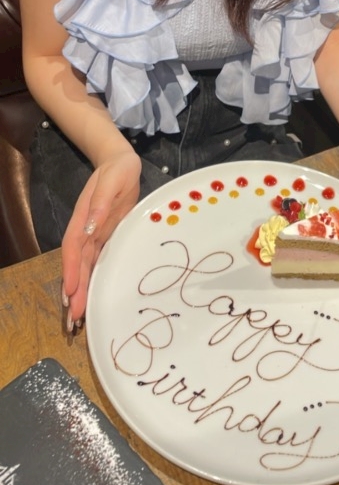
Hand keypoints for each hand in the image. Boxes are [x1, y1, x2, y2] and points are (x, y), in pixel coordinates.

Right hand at [61, 150, 141, 327]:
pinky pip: (97, 263)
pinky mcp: (106, 238)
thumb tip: (91, 226)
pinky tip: (92, 298)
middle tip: (73, 320)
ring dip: (81, 292)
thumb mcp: (111, 181)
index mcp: (84, 218)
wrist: (121, 164)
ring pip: (86, 268)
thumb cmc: (117, 170)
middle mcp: (86, 230)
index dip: (72, 270)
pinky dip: (92, 282)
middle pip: (78, 265)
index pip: (74, 247)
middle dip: (74, 292)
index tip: (70, 292)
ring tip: (77, 320)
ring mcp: (95, 236)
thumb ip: (102, 203)